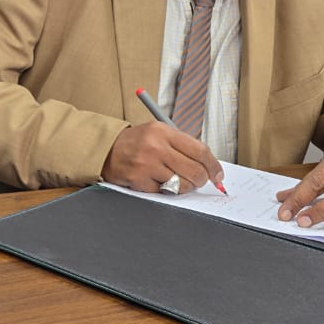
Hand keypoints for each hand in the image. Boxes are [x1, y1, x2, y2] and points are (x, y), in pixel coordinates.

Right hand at [101, 123, 222, 193]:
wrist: (104, 149)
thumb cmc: (135, 142)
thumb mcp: (157, 133)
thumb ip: (181, 145)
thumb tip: (208, 166)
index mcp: (163, 131)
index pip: (200, 151)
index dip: (213, 166)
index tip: (218, 175)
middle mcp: (156, 147)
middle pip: (195, 170)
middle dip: (201, 180)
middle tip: (198, 181)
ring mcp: (147, 165)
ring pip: (182, 185)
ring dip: (184, 187)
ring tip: (175, 180)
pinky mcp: (139, 180)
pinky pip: (164, 192)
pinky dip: (163, 189)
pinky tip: (155, 180)